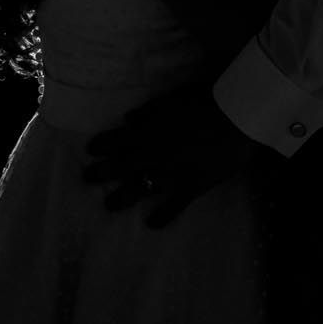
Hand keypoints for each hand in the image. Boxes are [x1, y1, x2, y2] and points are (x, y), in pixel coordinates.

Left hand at [83, 83, 265, 229]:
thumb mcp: (171, 99)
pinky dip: (161, 217)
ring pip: (138, 189)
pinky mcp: (190, 187)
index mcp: (147, 131)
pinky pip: (172, 206)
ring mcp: (170, 174)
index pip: (116, 140)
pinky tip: (151, 224)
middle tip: (88, 178)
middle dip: (101, 174)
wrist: (234, 118)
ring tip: (109, 206)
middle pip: (120, 167)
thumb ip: (148, 111)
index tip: (90, 150)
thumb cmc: (204, 102)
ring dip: (121, 198)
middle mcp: (152, 155)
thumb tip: (128, 120)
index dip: (101, 145)